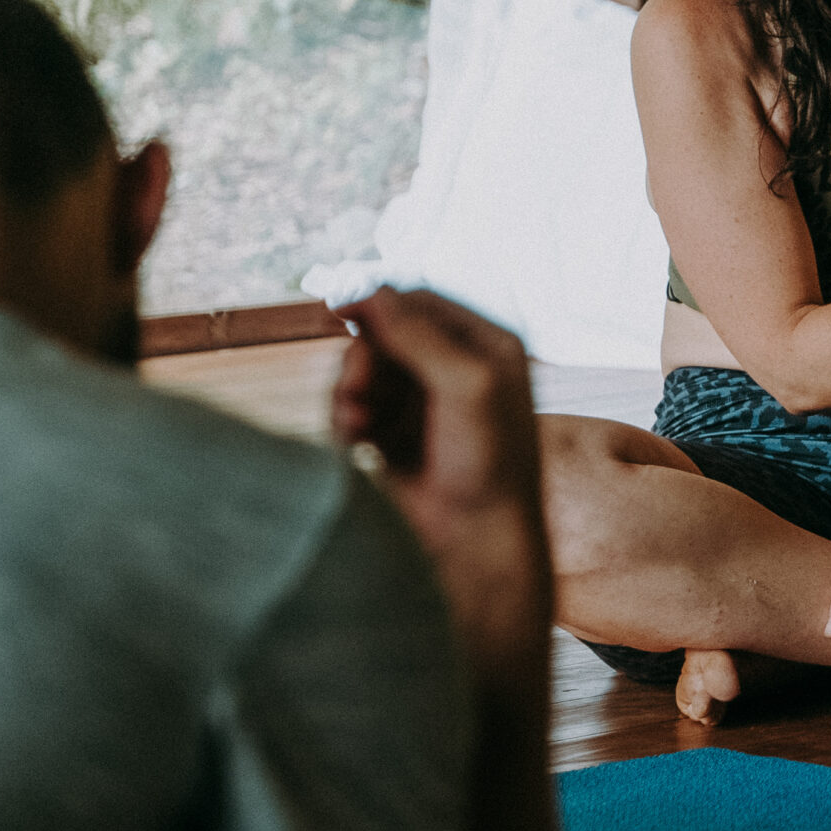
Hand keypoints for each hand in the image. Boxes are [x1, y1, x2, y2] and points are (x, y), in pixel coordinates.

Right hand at [331, 289, 552, 678]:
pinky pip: (353, 405)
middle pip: (384, 334)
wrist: (476, 541)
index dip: (381, 303)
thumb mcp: (462, 385)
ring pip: (363, 370)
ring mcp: (425, 402)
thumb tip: (372, 289)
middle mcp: (459, 368)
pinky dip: (345, 417)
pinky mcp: (395, 434)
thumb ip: (418, 333)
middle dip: (363, 359)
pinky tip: (352, 442)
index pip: (423, 302)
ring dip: (349, 391)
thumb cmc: (487, 463)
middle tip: (357, 393)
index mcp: (490, 346)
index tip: (340, 310)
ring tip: (355, 426)